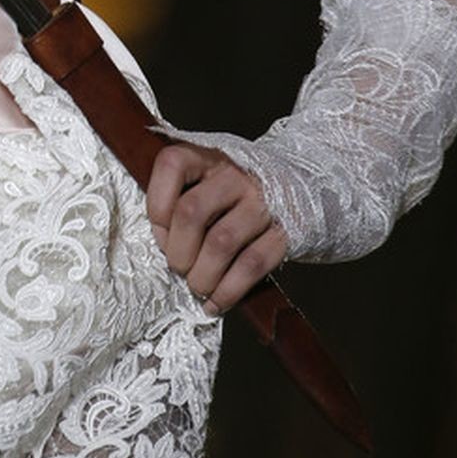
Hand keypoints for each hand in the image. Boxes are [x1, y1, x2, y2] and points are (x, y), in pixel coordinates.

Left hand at [146, 142, 287, 315]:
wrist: (298, 187)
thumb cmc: (235, 195)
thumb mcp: (205, 181)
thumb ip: (178, 198)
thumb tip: (162, 241)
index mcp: (208, 156)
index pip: (172, 165)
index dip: (157, 205)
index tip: (161, 233)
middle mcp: (234, 174)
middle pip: (192, 211)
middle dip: (178, 251)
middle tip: (179, 267)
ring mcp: (261, 201)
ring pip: (221, 242)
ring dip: (202, 275)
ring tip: (198, 286)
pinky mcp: (284, 231)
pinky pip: (252, 264)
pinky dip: (229, 290)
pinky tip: (217, 301)